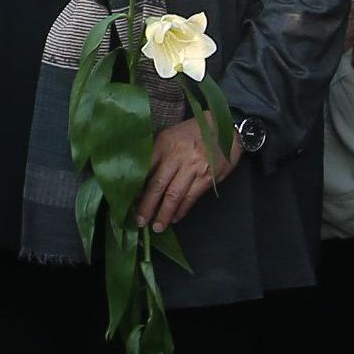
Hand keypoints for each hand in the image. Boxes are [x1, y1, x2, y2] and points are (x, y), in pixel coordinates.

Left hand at [137, 116, 239, 230]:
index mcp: (165, 143)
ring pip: (175, 195)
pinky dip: (182, 210)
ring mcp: (194, 167)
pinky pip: (191, 198)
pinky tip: (175, 218)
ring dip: (164, 213)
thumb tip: (143, 180)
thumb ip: (157, 154)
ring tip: (157, 226)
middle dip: (147, 206)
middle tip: (139, 221)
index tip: (129, 201)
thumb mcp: (171, 135)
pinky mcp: (208, 177)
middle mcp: (178, 155)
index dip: (137, 187)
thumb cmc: (193, 132)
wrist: (224, 127)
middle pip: (158, 185)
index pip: (146, 168)